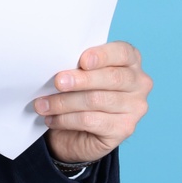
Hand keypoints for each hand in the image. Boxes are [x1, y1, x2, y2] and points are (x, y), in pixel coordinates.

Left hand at [35, 41, 150, 164]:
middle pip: (111, 78)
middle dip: (80, 80)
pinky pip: (90, 121)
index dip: (103, 55)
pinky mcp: (124, 129)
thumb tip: (58, 68)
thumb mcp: (80, 73)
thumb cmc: (80, 92)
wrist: (79, 130)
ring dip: (64, 102)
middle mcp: (139, 83)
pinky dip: (66, 119)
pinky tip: (52, 119)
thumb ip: (78, 66)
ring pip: (96, 100)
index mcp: (130, 60)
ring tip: (43, 104)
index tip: (82, 61)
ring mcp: (135, 108)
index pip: (122, 52)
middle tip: (57, 82)